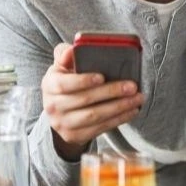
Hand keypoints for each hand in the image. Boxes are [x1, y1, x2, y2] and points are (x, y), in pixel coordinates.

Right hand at [41, 43, 143, 160]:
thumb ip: (66, 54)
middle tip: (132, 86)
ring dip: (119, 107)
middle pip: (84, 100)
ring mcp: (62, 124)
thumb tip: (72, 50)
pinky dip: (118, 119)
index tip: (102, 77)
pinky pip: (99, 128)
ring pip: (94, 116)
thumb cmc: (66, 81)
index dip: (83, 81)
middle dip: (111, 92)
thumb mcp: (62, 66)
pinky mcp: (74, 136)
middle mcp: (52, 106)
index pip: (63, 84)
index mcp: (49, 85)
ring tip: (137, 98)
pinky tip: (132, 110)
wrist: (59, 112)